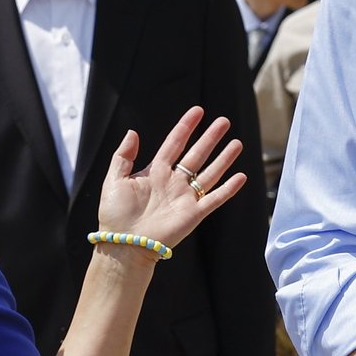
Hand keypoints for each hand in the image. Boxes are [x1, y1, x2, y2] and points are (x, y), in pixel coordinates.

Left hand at [95, 107, 245, 252]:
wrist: (124, 244)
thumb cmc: (115, 215)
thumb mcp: (114, 180)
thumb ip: (123, 156)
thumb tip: (133, 132)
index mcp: (155, 172)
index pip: (175, 144)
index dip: (186, 127)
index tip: (198, 111)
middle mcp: (173, 182)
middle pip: (197, 155)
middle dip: (210, 138)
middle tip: (224, 122)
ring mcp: (185, 198)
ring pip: (210, 173)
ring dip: (224, 158)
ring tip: (237, 143)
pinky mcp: (194, 214)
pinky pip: (215, 198)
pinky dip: (229, 188)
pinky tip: (241, 176)